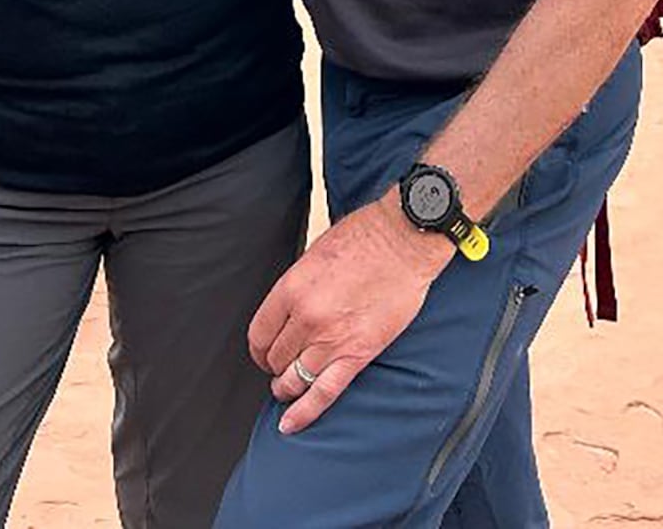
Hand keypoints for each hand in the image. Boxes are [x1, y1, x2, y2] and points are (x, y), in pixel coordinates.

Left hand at [248, 194, 450, 435]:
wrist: (404, 240)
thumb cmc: (364, 237)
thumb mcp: (314, 253)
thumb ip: (297, 286)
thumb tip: (289, 310)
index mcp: (291, 289)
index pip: (259, 334)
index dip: (258, 349)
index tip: (263, 352)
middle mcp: (306, 318)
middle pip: (276, 358)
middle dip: (275, 365)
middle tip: (280, 366)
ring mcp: (331, 339)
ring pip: (294, 379)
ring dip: (286, 387)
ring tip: (287, 388)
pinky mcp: (357, 354)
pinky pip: (324, 393)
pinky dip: (304, 413)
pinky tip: (291, 424)